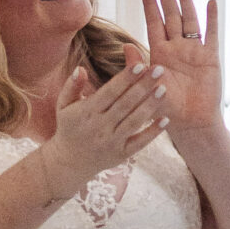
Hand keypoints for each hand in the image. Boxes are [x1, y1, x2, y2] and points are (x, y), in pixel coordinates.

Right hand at [40, 56, 167, 199]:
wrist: (69, 163)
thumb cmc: (69, 127)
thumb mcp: (64, 105)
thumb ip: (72, 86)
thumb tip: (80, 68)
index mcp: (87, 112)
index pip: (109, 92)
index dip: (125, 78)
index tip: (140, 64)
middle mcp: (100, 127)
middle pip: (125, 104)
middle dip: (143, 86)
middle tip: (160, 69)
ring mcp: (111, 142)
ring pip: (134, 121)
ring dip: (150, 105)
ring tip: (164, 89)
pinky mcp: (120, 155)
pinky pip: (139, 143)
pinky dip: (152, 133)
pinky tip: (165, 119)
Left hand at [143, 0, 221, 131]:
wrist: (192, 123)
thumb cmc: (167, 110)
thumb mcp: (147, 87)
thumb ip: (138, 66)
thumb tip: (124, 45)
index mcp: (160, 54)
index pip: (154, 23)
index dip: (150, 4)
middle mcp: (176, 48)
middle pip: (172, 16)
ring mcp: (194, 51)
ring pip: (190, 20)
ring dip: (186, 1)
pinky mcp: (210, 57)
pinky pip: (211, 33)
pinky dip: (211, 18)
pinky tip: (211, 2)